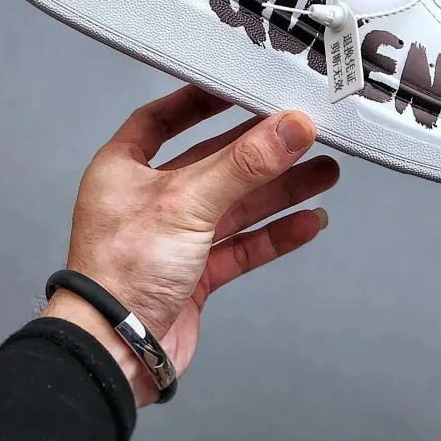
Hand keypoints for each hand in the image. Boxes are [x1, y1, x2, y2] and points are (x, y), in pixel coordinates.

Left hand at [42, 85, 338, 404]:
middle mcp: (148, 198)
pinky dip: (274, 235)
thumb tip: (294, 125)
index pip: (162, 119)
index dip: (199, 101)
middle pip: (212, 162)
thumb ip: (244, 163)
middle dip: (260, 151)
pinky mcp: (195, 275)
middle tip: (305, 134)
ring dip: (278, 191)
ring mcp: (173, 238)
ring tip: (325, 173)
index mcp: (124, 168)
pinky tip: (309, 223)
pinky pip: (241, 246)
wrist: (115, 353)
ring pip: (234, 205)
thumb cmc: (126, 267)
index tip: (239, 87)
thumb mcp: (187, 201)